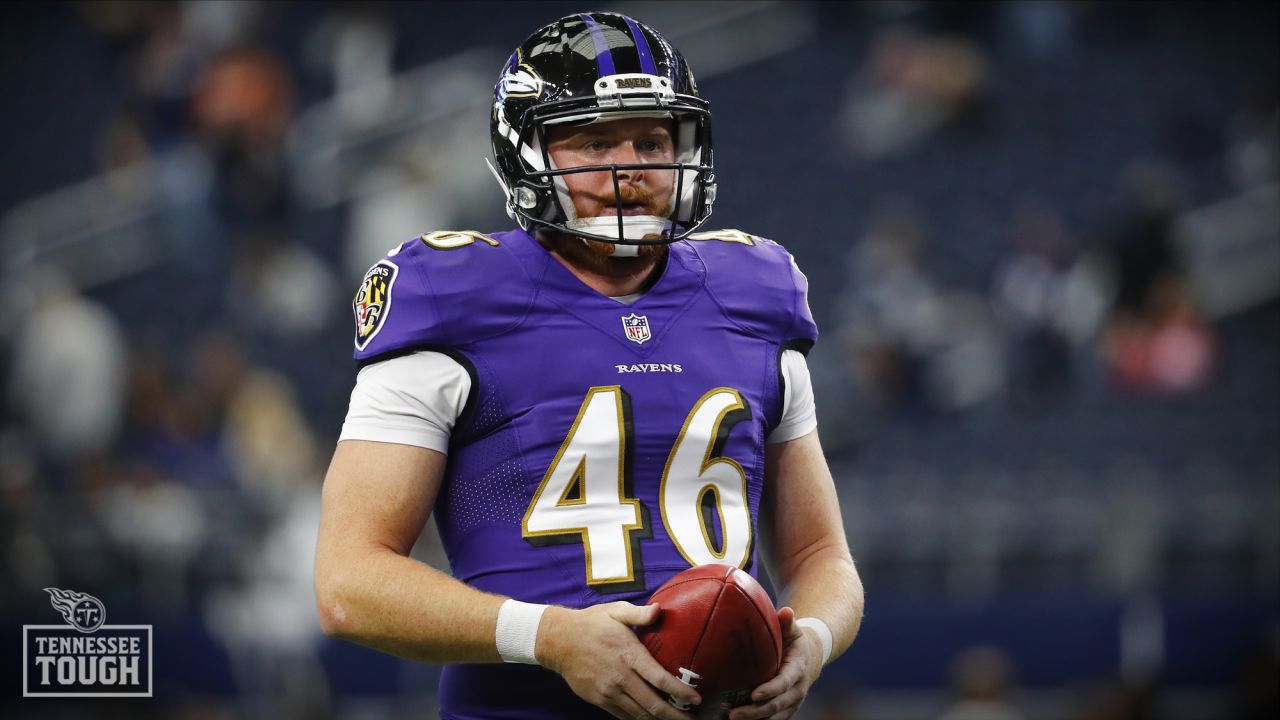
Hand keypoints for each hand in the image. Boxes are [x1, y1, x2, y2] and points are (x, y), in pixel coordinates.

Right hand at [537, 602, 700, 719]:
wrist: (559, 641)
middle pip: (653, 704)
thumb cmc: (591, 624)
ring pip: (639, 714)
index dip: (680, 692)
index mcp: (628, 655)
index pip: (660, 679)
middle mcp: (620, 677)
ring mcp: (609, 692)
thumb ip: (639, 613)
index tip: (696, 699)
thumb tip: (660, 610)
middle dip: (676, 716)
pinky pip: (624, 716)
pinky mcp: (599, 700)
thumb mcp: (615, 611)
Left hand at [728, 607, 821, 719]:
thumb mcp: (793, 630)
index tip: (753, 694)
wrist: (810, 659)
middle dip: (755, 712)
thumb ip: (788, 622)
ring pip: (774, 717)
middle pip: (777, 705)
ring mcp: (792, 703)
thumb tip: (786, 611)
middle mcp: (797, 690)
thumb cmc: (794, 642)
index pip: (784, 683)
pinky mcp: (785, 710)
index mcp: (798, 670)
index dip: (770, 690)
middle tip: (732, 714)